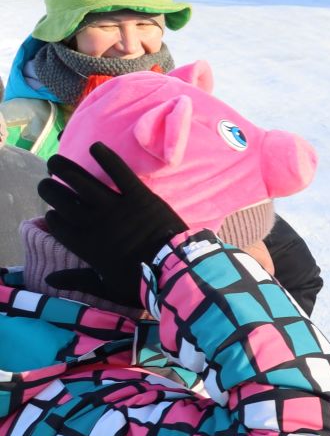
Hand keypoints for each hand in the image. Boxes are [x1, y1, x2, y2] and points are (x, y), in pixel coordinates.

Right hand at [38, 143, 186, 307]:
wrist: (177, 270)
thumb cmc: (143, 283)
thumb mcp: (107, 288)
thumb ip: (77, 281)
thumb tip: (49, 281)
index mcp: (86, 246)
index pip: (58, 225)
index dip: (52, 216)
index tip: (53, 212)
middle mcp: (95, 223)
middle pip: (62, 200)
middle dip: (50, 189)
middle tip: (47, 182)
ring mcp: (117, 207)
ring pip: (82, 183)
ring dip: (65, 169)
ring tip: (55, 160)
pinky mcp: (140, 196)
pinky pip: (119, 172)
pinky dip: (107, 158)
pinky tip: (94, 147)